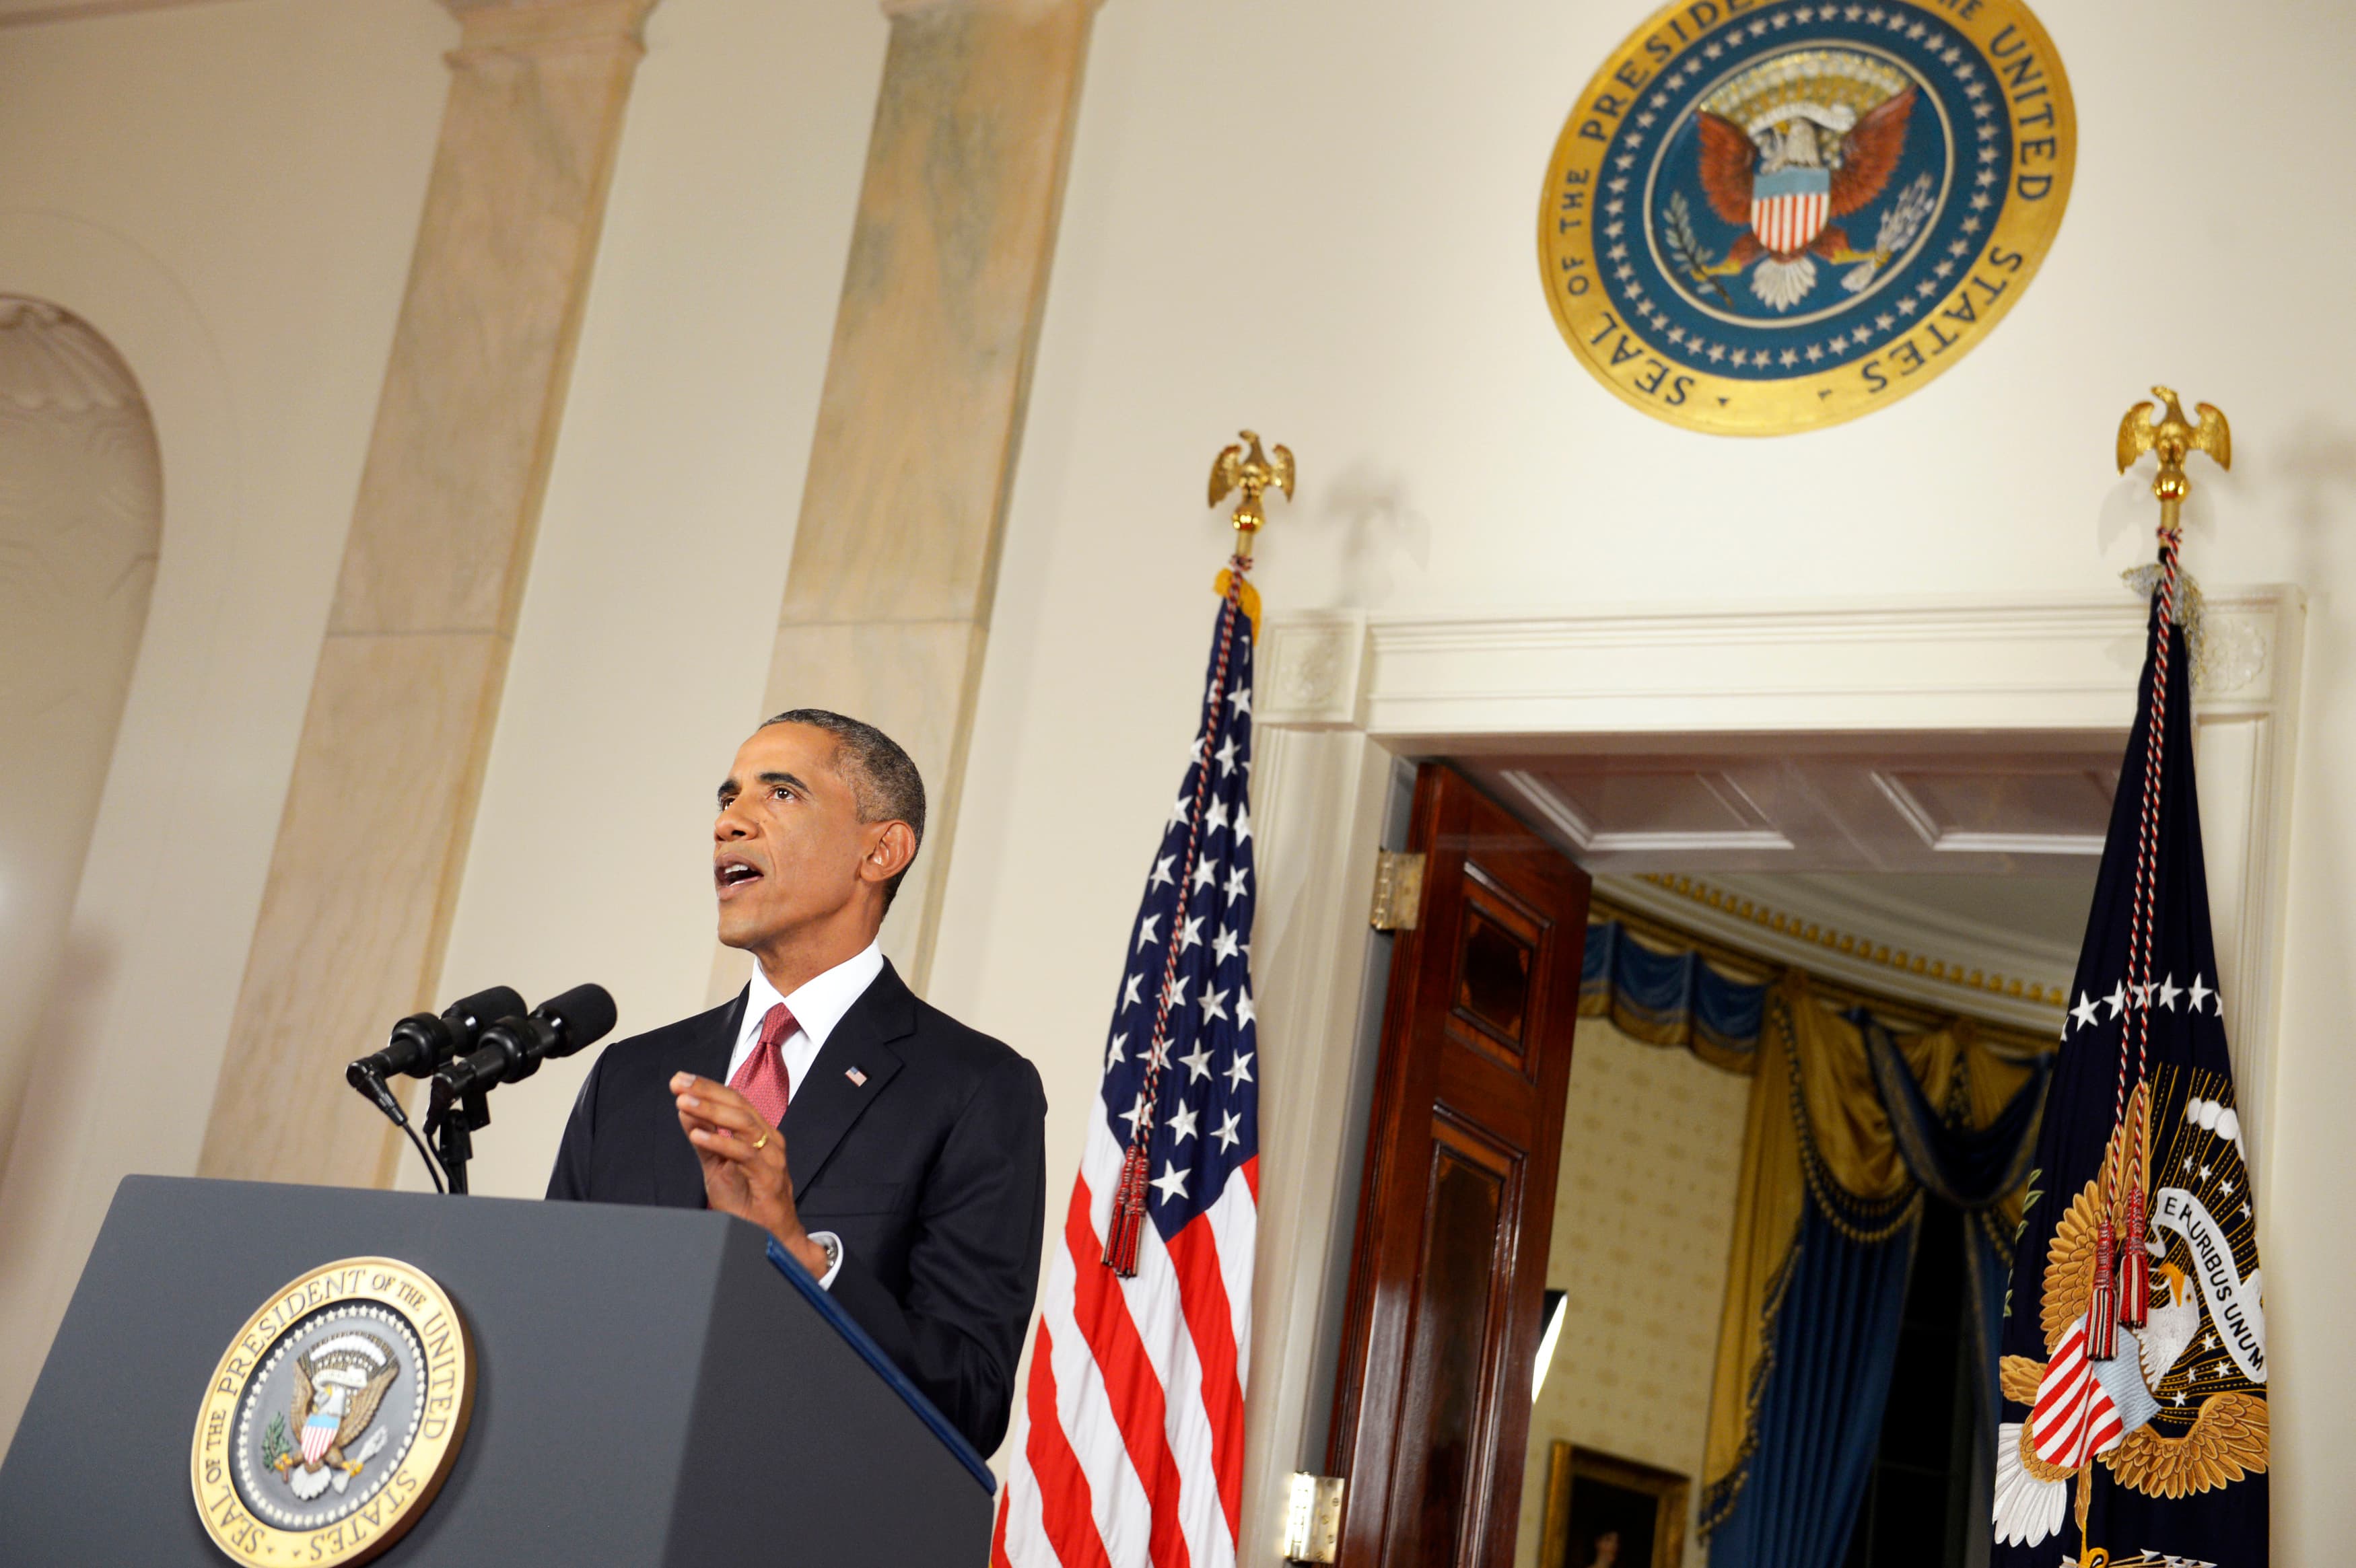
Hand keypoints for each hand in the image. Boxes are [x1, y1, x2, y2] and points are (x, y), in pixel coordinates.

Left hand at [671, 1073, 829, 1276]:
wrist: (769, 1237)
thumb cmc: (746, 1202)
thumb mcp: (716, 1167)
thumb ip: (704, 1140)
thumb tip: (685, 1110)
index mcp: (758, 1132)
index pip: (733, 1100)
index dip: (706, 1087)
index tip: (679, 1080)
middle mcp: (769, 1139)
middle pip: (738, 1105)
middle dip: (706, 1091)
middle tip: (679, 1083)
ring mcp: (772, 1157)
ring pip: (743, 1123)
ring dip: (711, 1111)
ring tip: (683, 1103)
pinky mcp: (770, 1176)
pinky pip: (744, 1153)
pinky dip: (720, 1142)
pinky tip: (697, 1134)